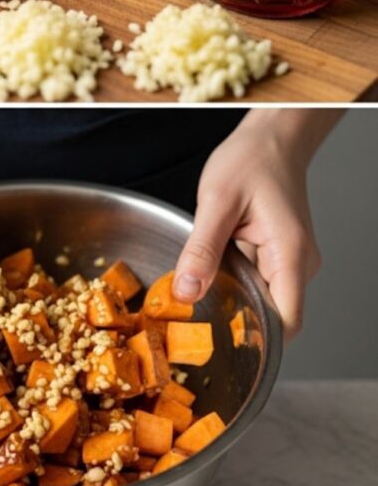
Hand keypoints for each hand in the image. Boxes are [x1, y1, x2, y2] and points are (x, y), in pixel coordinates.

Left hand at [173, 111, 336, 339]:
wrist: (272, 138)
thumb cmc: (251, 160)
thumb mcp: (216, 202)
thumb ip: (201, 250)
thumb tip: (187, 291)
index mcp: (289, 254)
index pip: (286, 322)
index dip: (258, 343)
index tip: (221, 346)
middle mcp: (298, 264)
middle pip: (274, 318)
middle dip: (237, 326)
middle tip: (195, 325)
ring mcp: (291, 262)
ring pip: (265, 302)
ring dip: (235, 303)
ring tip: (199, 297)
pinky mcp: (280, 257)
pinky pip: (260, 284)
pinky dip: (237, 286)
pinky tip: (212, 276)